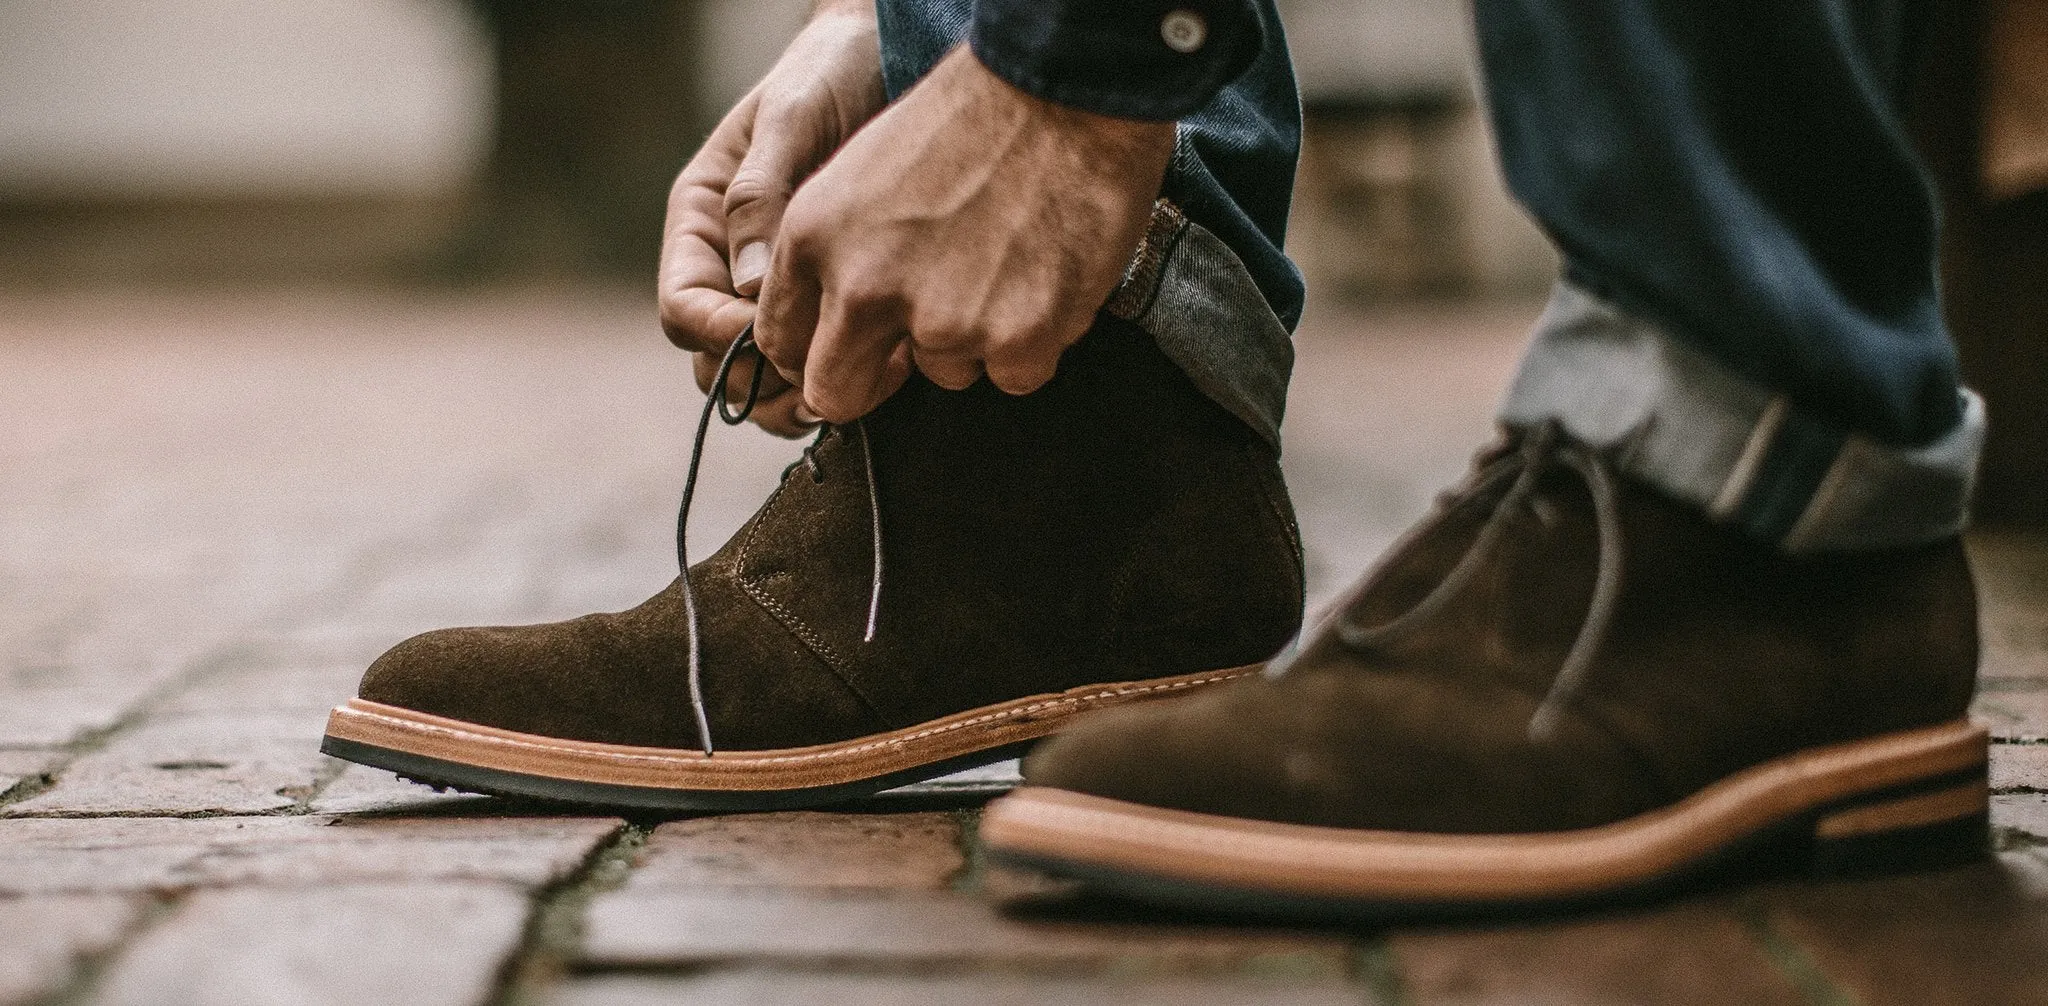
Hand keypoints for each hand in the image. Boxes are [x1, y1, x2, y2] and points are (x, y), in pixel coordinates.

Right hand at [657, 5, 886, 436]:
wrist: (894, 52)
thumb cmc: (831, 74)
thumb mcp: (791, 120)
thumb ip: (760, 195)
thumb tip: (748, 288)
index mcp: (702, 224)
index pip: (683, 309)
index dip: (721, 336)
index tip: (776, 336)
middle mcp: (733, 265)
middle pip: (715, 360)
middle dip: (759, 382)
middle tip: (820, 386)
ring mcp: (781, 289)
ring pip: (763, 378)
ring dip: (797, 399)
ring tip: (852, 389)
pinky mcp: (835, 301)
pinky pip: (821, 361)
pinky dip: (843, 379)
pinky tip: (892, 370)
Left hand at [755, 46, 1175, 422]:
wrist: (1067, 93)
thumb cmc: (975, 116)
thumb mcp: (862, 172)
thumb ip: (838, 251)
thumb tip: (836, 321)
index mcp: (813, 236)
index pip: (781, 342)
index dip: (817, 353)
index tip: (850, 351)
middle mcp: (863, 288)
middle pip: (837, 393)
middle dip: (872, 383)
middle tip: (917, 345)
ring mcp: (940, 322)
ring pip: (945, 374)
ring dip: (973, 338)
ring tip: (1005, 261)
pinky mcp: (1015, 340)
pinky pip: (1014, 375)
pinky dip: (1034, 340)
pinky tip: (1044, 276)